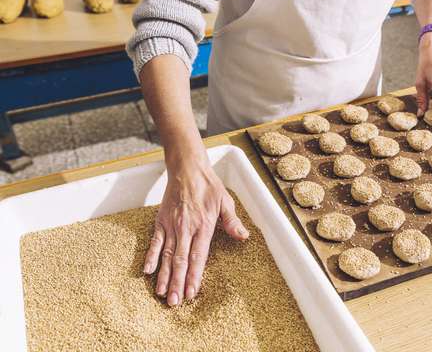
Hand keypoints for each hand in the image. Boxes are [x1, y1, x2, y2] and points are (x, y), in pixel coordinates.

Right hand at [143, 158, 248, 305]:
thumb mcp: (226, 201)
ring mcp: (171, 225)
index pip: (198, 256)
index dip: (194, 276)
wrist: (188, 168)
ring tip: (162, 293)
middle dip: (177, 282)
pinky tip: (147, 271)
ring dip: (164, 275)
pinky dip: (151, 256)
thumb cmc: (209, 186)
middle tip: (174, 303)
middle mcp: (185, 228)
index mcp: (203, 225)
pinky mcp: (161, 221)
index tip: (191, 292)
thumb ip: (232, 222)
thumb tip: (243, 236)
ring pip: (166, 255)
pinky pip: (154, 241)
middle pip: (180, 260)